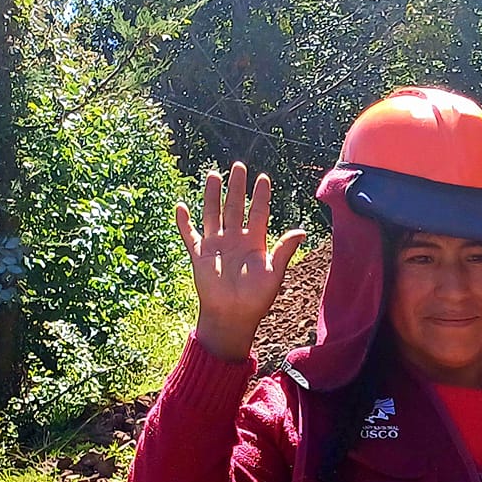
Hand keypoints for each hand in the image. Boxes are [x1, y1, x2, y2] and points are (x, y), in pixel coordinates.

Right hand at [178, 162, 306, 361]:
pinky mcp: (200, 254)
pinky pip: (190, 235)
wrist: (234, 315)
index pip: (259, 213)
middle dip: (237, 187)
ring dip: (212, 195)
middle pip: (236, 207)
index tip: (263, 178)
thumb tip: (301, 231)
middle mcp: (236, 239)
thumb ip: (284, 250)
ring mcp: (217, 245)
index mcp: (255, 243)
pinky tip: (180, 206)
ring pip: (213, 214)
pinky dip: (184, 222)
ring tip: (213, 175)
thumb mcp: (274, 273)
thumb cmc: (257, 298)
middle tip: (239, 166)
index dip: (261, 196)